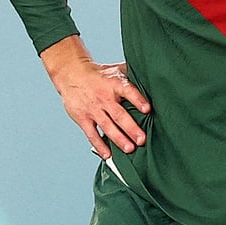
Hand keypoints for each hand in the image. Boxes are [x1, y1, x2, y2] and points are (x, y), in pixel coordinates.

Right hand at [40, 36, 150, 158]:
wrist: (72, 74)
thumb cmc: (100, 74)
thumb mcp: (116, 69)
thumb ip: (133, 75)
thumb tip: (153, 76)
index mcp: (115, 84)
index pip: (128, 91)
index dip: (138, 100)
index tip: (147, 109)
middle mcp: (104, 97)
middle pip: (119, 114)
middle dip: (131, 128)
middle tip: (142, 139)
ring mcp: (93, 109)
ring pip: (107, 126)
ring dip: (119, 139)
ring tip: (130, 149)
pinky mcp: (83, 118)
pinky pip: (92, 134)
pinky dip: (99, 145)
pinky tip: (108, 154)